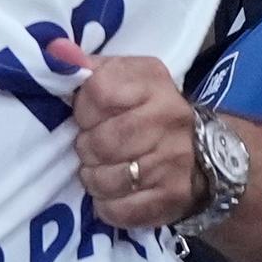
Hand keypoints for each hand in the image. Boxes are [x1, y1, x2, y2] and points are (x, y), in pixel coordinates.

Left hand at [57, 45, 200, 230]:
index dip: (83, 109)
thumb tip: (54, 52)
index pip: (98, 92)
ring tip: (102, 170)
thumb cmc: (149, 111)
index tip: (88, 116)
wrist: (206, 153)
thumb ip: (87, 67)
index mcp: (153, 82)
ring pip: (106, 179)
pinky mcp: (173, 197)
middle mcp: (169, 118)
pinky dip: (107, 205)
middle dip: (86, 148)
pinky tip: (113, 193)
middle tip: (93, 148)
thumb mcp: (125, 78)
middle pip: (100, 142)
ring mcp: (174, 160)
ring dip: (94, 178)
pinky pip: (119, 210)